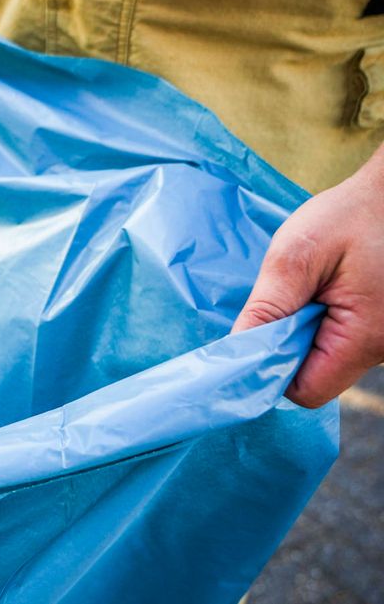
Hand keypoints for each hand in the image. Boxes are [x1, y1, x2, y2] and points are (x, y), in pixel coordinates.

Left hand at [232, 155, 383, 407]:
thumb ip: (268, 307)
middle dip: (286, 346)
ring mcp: (383, 340)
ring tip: (308, 288)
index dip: (271, 371)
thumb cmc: (353, 216)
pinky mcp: (378, 327)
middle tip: (283, 300)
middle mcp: (382, 350)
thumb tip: (237, 351)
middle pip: (315, 376)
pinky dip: (319, 322)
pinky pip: (338, 340)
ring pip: (326, 359)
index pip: (305, 390)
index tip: (254, 337)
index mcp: (366, 339)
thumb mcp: (298, 254)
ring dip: (302, 332)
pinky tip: (321, 290)